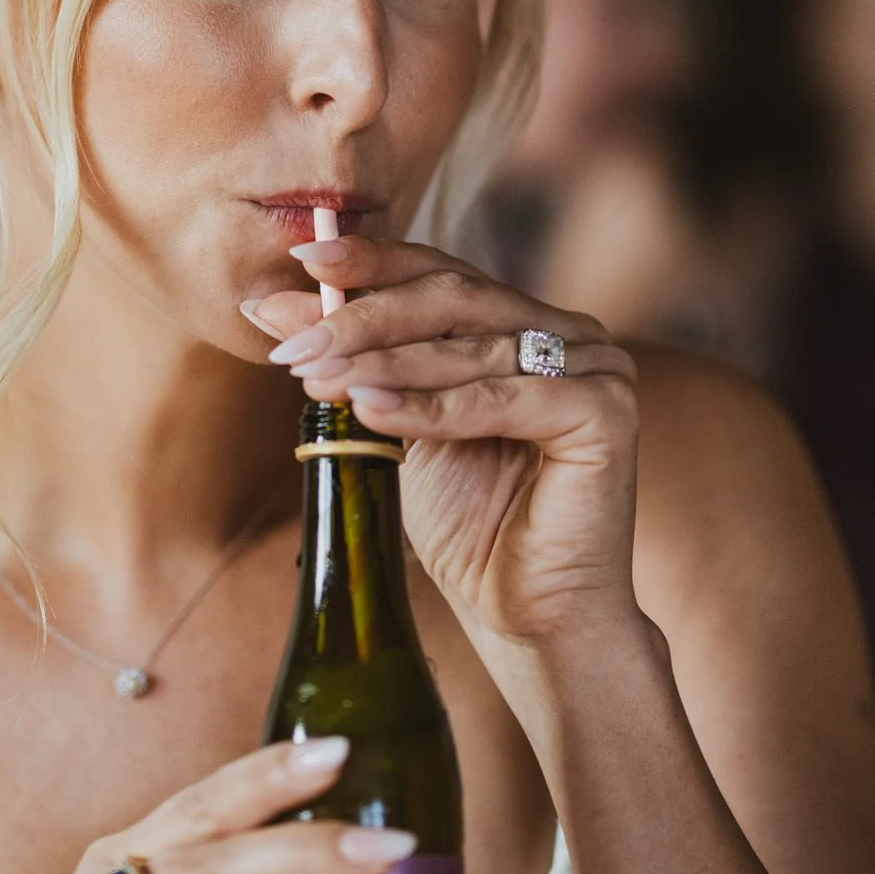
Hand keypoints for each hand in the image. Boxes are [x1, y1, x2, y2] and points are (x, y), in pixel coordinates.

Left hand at [250, 236, 641, 655]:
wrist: (531, 614)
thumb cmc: (470, 522)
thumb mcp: (395, 425)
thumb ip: (350, 360)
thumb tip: (269, 307)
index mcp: (526, 322)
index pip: (442, 274)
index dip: (372, 262)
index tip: (303, 259)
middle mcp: (570, 332)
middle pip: (454, 300)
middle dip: (363, 317)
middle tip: (294, 341)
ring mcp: (596, 366)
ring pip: (471, 349)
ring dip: (383, 361)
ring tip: (317, 376)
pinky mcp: (605, 412)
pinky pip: (502, 400)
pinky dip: (431, 406)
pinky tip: (371, 409)